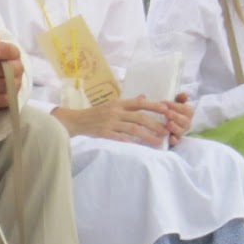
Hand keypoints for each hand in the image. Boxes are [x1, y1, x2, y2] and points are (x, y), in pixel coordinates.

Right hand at [53, 96, 167, 146]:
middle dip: (155, 124)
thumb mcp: (112, 104)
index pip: (139, 103)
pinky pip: (120, 138)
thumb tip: (145, 96)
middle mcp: (115, 111)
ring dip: (147, 135)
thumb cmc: (96, 113)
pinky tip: (140, 147)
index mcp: (119, 103)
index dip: (154, 106)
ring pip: (133, 128)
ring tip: (158, 141)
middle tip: (166, 130)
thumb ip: (129, 102)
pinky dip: (131, 142)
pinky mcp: (104, 133)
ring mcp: (110, 122)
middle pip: (139, 117)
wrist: (76, 121)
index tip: (167, 109)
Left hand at [158, 93, 194, 144]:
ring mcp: (181, 133)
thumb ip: (179, 99)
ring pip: (181, 131)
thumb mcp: (174, 104)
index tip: (165, 102)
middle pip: (185, 121)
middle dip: (176, 116)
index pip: (186, 109)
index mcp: (188, 113)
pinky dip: (174, 140)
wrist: (161, 125)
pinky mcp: (174, 141)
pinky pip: (176, 142)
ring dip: (175, 127)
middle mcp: (186, 124)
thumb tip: (185, 94)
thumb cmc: (170, 111)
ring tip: (168, 123)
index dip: (176, 106)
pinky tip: (170, 137)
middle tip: (167, 113)